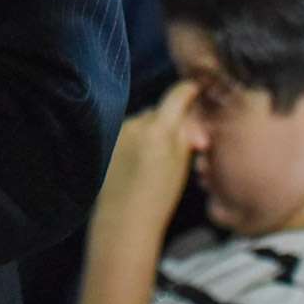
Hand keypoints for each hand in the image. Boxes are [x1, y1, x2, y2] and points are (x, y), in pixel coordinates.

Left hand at [92, 80, 198, 243]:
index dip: (187, 90)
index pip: (175, 97)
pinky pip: (129, 132)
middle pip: (159, 112)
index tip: (195, 87)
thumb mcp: (181, 163)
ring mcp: (119, 130)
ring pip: (143, 122)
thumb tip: (187, 117)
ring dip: (153, 132)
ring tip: (157, 159)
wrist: (125, 216)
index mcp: (158, 128)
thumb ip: (184, 135)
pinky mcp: (108, 139)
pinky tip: (140, 161)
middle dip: (171, 122)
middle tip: (183, 144)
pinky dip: (138, 140)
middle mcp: (135, 123)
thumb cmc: (160, 195)